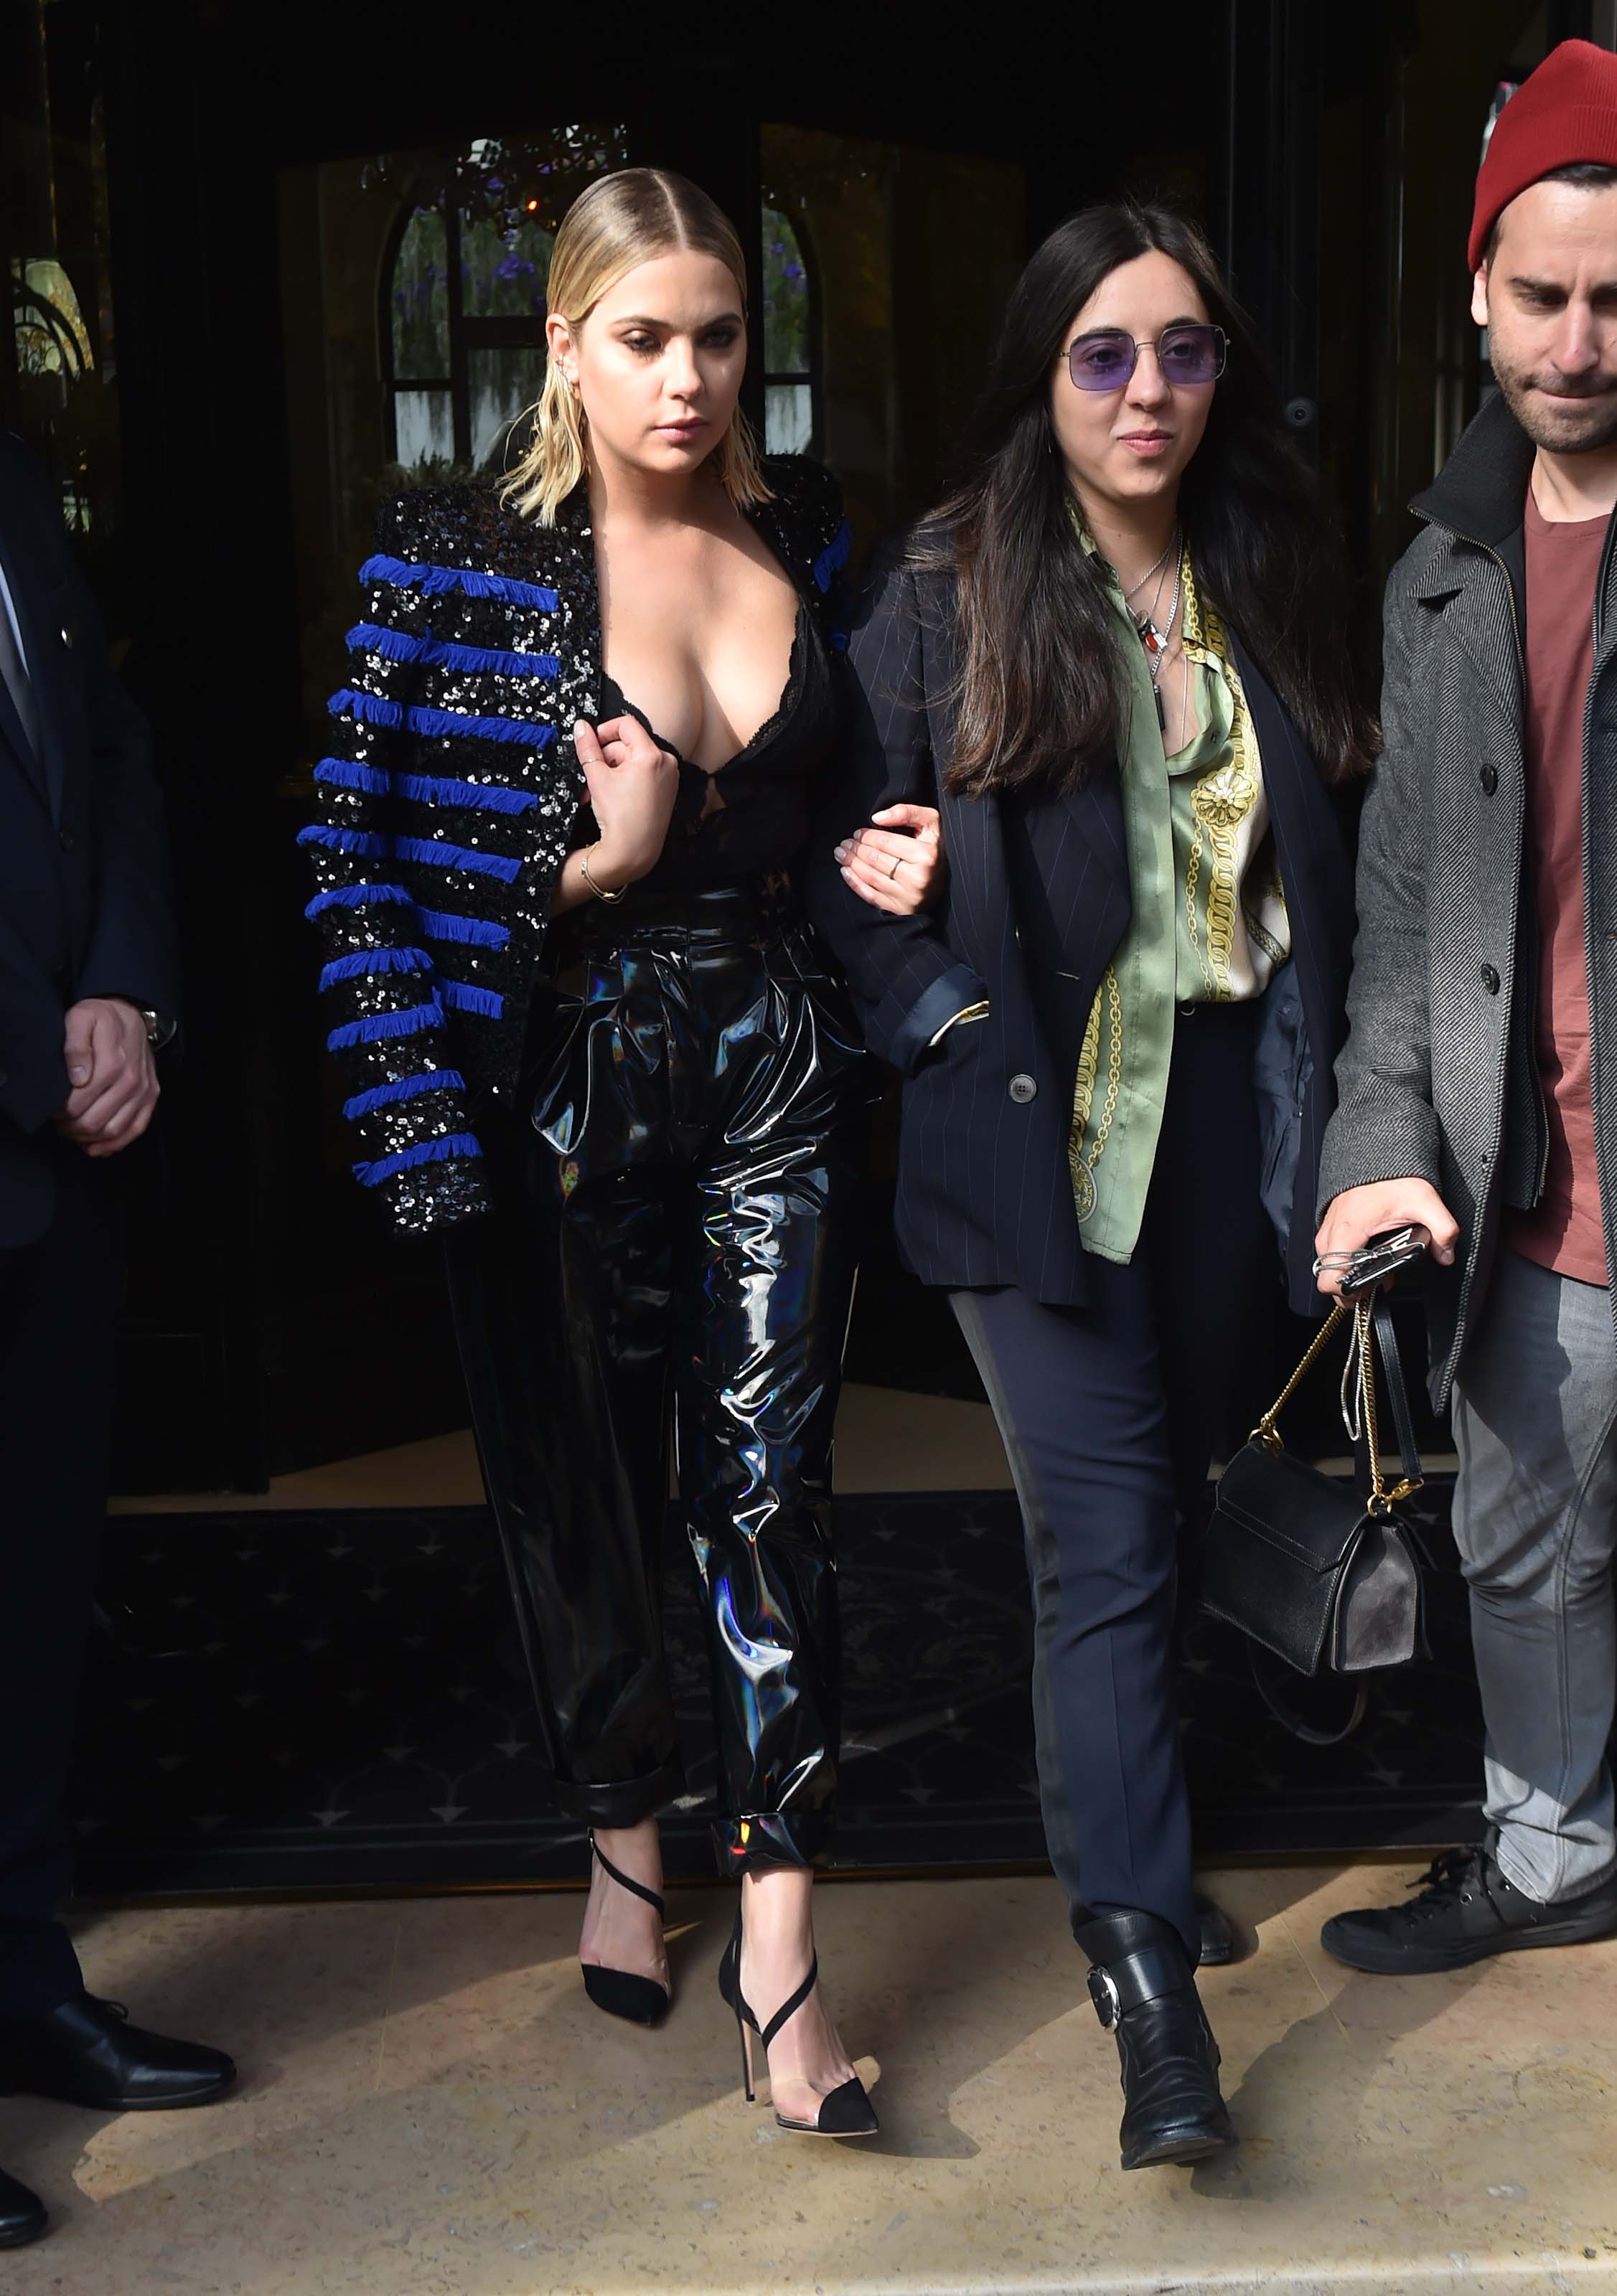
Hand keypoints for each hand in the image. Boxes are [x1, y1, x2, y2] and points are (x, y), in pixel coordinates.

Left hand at [53, 997, 159, 1157]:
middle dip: (71, 1128)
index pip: (79, 1104)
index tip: (51, 1109)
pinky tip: (95, 1147)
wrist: (131, 1014)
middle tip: (58, 1121)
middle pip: (94, 1122)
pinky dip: (114, 1144)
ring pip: (113, 1131)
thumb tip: (77, 1078)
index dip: (60, 1112)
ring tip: (72, 1131)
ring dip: (88, 1138)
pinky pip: (135, 1130)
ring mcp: (144, 1092)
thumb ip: (75, 1045)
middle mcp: (132, 1081)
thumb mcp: (81, 1018)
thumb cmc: (101, 1018)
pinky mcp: (151, 1098)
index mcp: (112, 1063)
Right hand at [573, 715, 679, 889]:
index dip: (605, 730)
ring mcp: (669, 777)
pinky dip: (626, 780)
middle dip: (605, 759)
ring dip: (611, 771)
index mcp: (652, 755)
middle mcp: (666, 762)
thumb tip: (580, 726)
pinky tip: (612, 795)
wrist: (633, 851)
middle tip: (589, 777)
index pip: (626, 724)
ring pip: (633, 761)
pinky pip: (643, 775)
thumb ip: (588, 748)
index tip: (591, 743)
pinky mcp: (667, 790)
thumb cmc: (618, 816)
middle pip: (628, 745)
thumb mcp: (597, 777)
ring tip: (596, 791)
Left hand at [834, 804, 946, 915]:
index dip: (867, 836)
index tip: (857, 833)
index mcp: (926, 855)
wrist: (947, 884)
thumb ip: (907, 812)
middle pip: (875, 859)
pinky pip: (871, 896)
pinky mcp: (900, 910)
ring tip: (841, 853)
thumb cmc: (934, 849)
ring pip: (870, 876)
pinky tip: (845, 872)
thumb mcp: (930, 824)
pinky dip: (854, 883)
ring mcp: (908, 897)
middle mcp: (918, 878)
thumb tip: (877, 818)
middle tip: (845, 843)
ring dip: (850, 863)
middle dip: (855, 849)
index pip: (885, 842)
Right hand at [1313, 1177, 1458, 1295]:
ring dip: (1350, 1274)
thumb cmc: (1393, 1175)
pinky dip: (1347, 1260)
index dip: (1348, 1294)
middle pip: (1327, 1278)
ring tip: (1377, 1268)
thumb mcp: (1424, 1200)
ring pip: (1329, 1266)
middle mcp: (1331, 1232)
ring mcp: (1328, 1228)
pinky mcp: (1331, 1225)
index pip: (1330, 1280)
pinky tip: (1370, 1254)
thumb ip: (1442, 1230)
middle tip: (1378, 1281)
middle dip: (1352, 1287)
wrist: (1379, 1153)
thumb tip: (1446, 1254)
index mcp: (1347, 1230)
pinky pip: (1331, 1253)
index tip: (1370, 1290)